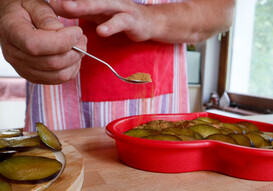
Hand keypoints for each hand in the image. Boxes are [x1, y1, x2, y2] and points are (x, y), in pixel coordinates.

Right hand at [0, 0, 85, 83]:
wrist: (15, 22)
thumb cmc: (25, 10)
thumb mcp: (33, 4)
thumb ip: (46, 17)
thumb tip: (60, 31)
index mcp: (11, 32)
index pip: (36, 45)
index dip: (62, 41)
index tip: (76, 31)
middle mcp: (14, 55)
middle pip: (52, 63)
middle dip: (74, 51)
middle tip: (82, 38)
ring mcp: (24, 69)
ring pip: (59, 75)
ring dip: (76, 61)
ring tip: (79, 45)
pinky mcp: (35, 77)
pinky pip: (60, 79)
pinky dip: (72, 68)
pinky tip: (72, 55)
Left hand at [51, 0, 234, 42]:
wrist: (153, 23)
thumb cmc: (123, 19)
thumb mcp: (100, 15)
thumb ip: (82, 14)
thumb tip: (59, 13)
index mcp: (98, 2)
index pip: (80, 0)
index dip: (63, 2)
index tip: (43, 3)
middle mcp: (108, 1)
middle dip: (68, 1)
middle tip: (50, 2)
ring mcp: (121, 8)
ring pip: (101, 5)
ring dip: (85, 6)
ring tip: (69, 8)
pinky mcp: (132, 20)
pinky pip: (121, 22)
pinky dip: (111, 26)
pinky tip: (101, 31)